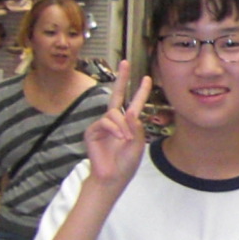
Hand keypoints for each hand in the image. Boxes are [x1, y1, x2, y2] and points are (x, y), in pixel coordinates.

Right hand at [85, 64, 152, 186]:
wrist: (114, 177)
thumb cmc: (126, 162)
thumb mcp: (138, 142)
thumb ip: (136, 126)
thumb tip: (130, 112)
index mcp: (128, 123)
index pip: (134, 103)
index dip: (140, 91)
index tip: (146, 77)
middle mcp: (114, 121)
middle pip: (116, 95)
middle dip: (121, 78)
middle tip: (125, 62)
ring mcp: (102, 125)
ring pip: (114, 113)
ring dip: (123, 126)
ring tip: (126, 139)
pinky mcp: (92, 131)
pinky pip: (105, 122)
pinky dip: (115, 129)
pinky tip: (119, 138)